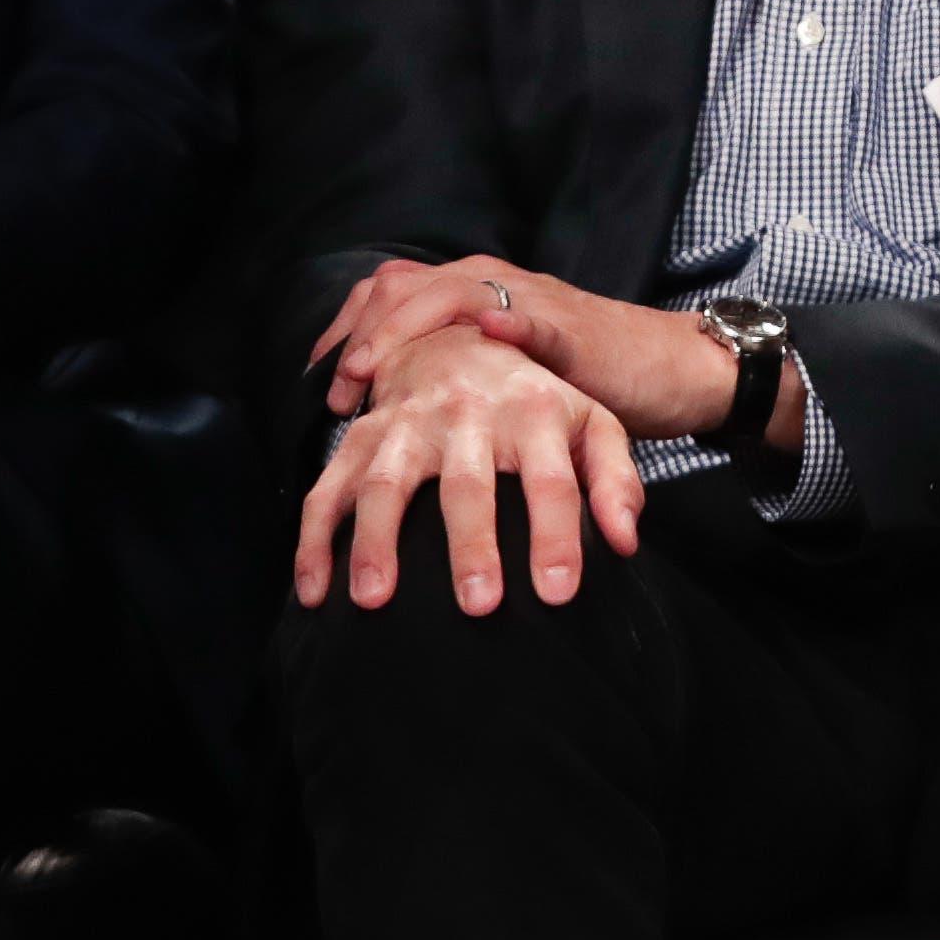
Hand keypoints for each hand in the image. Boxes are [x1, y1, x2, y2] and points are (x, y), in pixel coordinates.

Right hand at [292, 328, 643, 615]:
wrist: (463, 333)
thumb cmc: (537, 399)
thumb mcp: (593, 424)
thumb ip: (615, 480)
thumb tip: (626, 542)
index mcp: (535, 410)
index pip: (552, 481)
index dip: (556, 536)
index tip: (557, 592)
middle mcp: (468, 413)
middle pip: (469, 484)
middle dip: (472, 546)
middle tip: (479, 606)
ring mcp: (408, 423)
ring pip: (387, 483)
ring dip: (377, 541)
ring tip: (374, 601)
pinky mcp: (362, 436)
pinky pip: (327, 489)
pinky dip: (314, 540)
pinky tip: (315, 592)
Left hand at [318, 256, 754, 438]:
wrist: (668, 370)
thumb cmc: (582, 381)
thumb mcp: (503, 375)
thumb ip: (455, 376)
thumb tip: (386, 418)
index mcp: (470, 292)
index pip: (387, 292)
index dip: (346, 333)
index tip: (323, 384)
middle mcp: (493, 284)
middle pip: (405, 287)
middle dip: (361, 335)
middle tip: (338, 390)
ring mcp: (531, 301)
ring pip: (453, 293)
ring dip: (405, 329)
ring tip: (372, 370)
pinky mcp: (572, 328)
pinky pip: (533, 316)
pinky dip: (507, 322)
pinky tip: (487, 333)